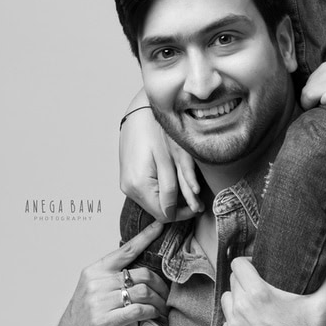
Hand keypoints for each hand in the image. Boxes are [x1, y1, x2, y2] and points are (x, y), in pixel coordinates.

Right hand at [52, 221, 168, 325]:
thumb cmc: (85, 313)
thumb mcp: (93, 288)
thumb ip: (112, 276)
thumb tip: (141, 269)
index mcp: (95, 271)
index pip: (125, 250)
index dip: (146, 236)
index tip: (160, 225)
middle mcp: (97, 283)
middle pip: (141, 274)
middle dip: (160, 284)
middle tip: (166, 294)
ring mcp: (99, 301)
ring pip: (143, 292)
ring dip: (158, 301)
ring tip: (162, 307)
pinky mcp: (104, 320)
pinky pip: (137, 310)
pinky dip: (151, 312)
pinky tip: (154, 315)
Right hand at [119, 105, 201, 219]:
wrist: (138, 112)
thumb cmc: (155, 130)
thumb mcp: (169, 160)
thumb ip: (172, 188)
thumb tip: (178, 211)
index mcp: (138, 185)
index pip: (163, 214)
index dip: (183, 213)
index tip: (198, 206)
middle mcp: (128, 188)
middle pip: (157, 209)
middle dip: (178, 205)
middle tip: (197, 198)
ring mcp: (126, 183)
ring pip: (152, 201)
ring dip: (170, 197)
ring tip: (188, 188)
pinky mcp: (128, 177)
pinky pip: (147, 191)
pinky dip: (161, 189)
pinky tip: (172, 180)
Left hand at [220, 257, 325, 325]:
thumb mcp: (322, 306)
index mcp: (259, 293)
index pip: (238, 264)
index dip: (246, 263)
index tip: (256, 268)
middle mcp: (241, 307)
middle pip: (232, 282)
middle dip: (243, 282)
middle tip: (257, 288)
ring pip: (226, 302)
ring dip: (236, 301)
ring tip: (251, 308)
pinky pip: (226, 325)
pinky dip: (236, 324)